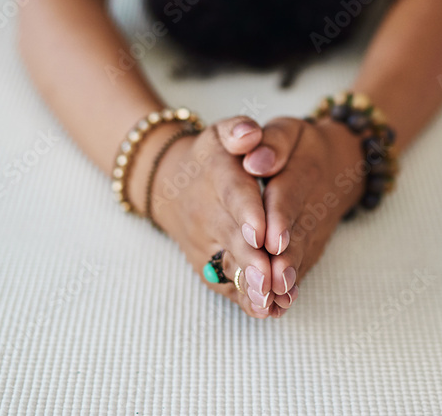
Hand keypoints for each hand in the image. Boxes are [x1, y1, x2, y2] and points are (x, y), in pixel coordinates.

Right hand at [149, 116, 279, 317]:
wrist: (172, 185)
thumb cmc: (212, 157)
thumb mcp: (222, 134)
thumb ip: (239, 131)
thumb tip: (249, 134)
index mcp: (217, 176)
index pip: (233, 194)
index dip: (247, 212)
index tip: (262, 231)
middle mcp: (207, 213)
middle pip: (231, 237)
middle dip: (251, 259)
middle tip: (269, 278)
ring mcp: (204, 243)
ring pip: (228, 266)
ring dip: (248, 285)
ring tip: (269, 302)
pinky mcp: (206, 265)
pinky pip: (224, 284)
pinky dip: (244, 299)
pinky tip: (266, 311)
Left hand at [252, 116, 366, 315]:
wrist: (342, 162)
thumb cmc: (302, 145)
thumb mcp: (289, 130)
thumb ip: (272, 142)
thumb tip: (255, 160)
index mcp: (303, 171)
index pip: (289, 195)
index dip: (280, 217)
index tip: (270, 238)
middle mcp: (313, 204)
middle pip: (298, 232)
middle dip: (286, 257)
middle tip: (273, 279)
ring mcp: (316, 227)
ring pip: (303, 254)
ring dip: (290, 276)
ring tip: (276, 298)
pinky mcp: (315, 244)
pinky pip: (305, 265)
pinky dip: (293, 285)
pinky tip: (280, 306)